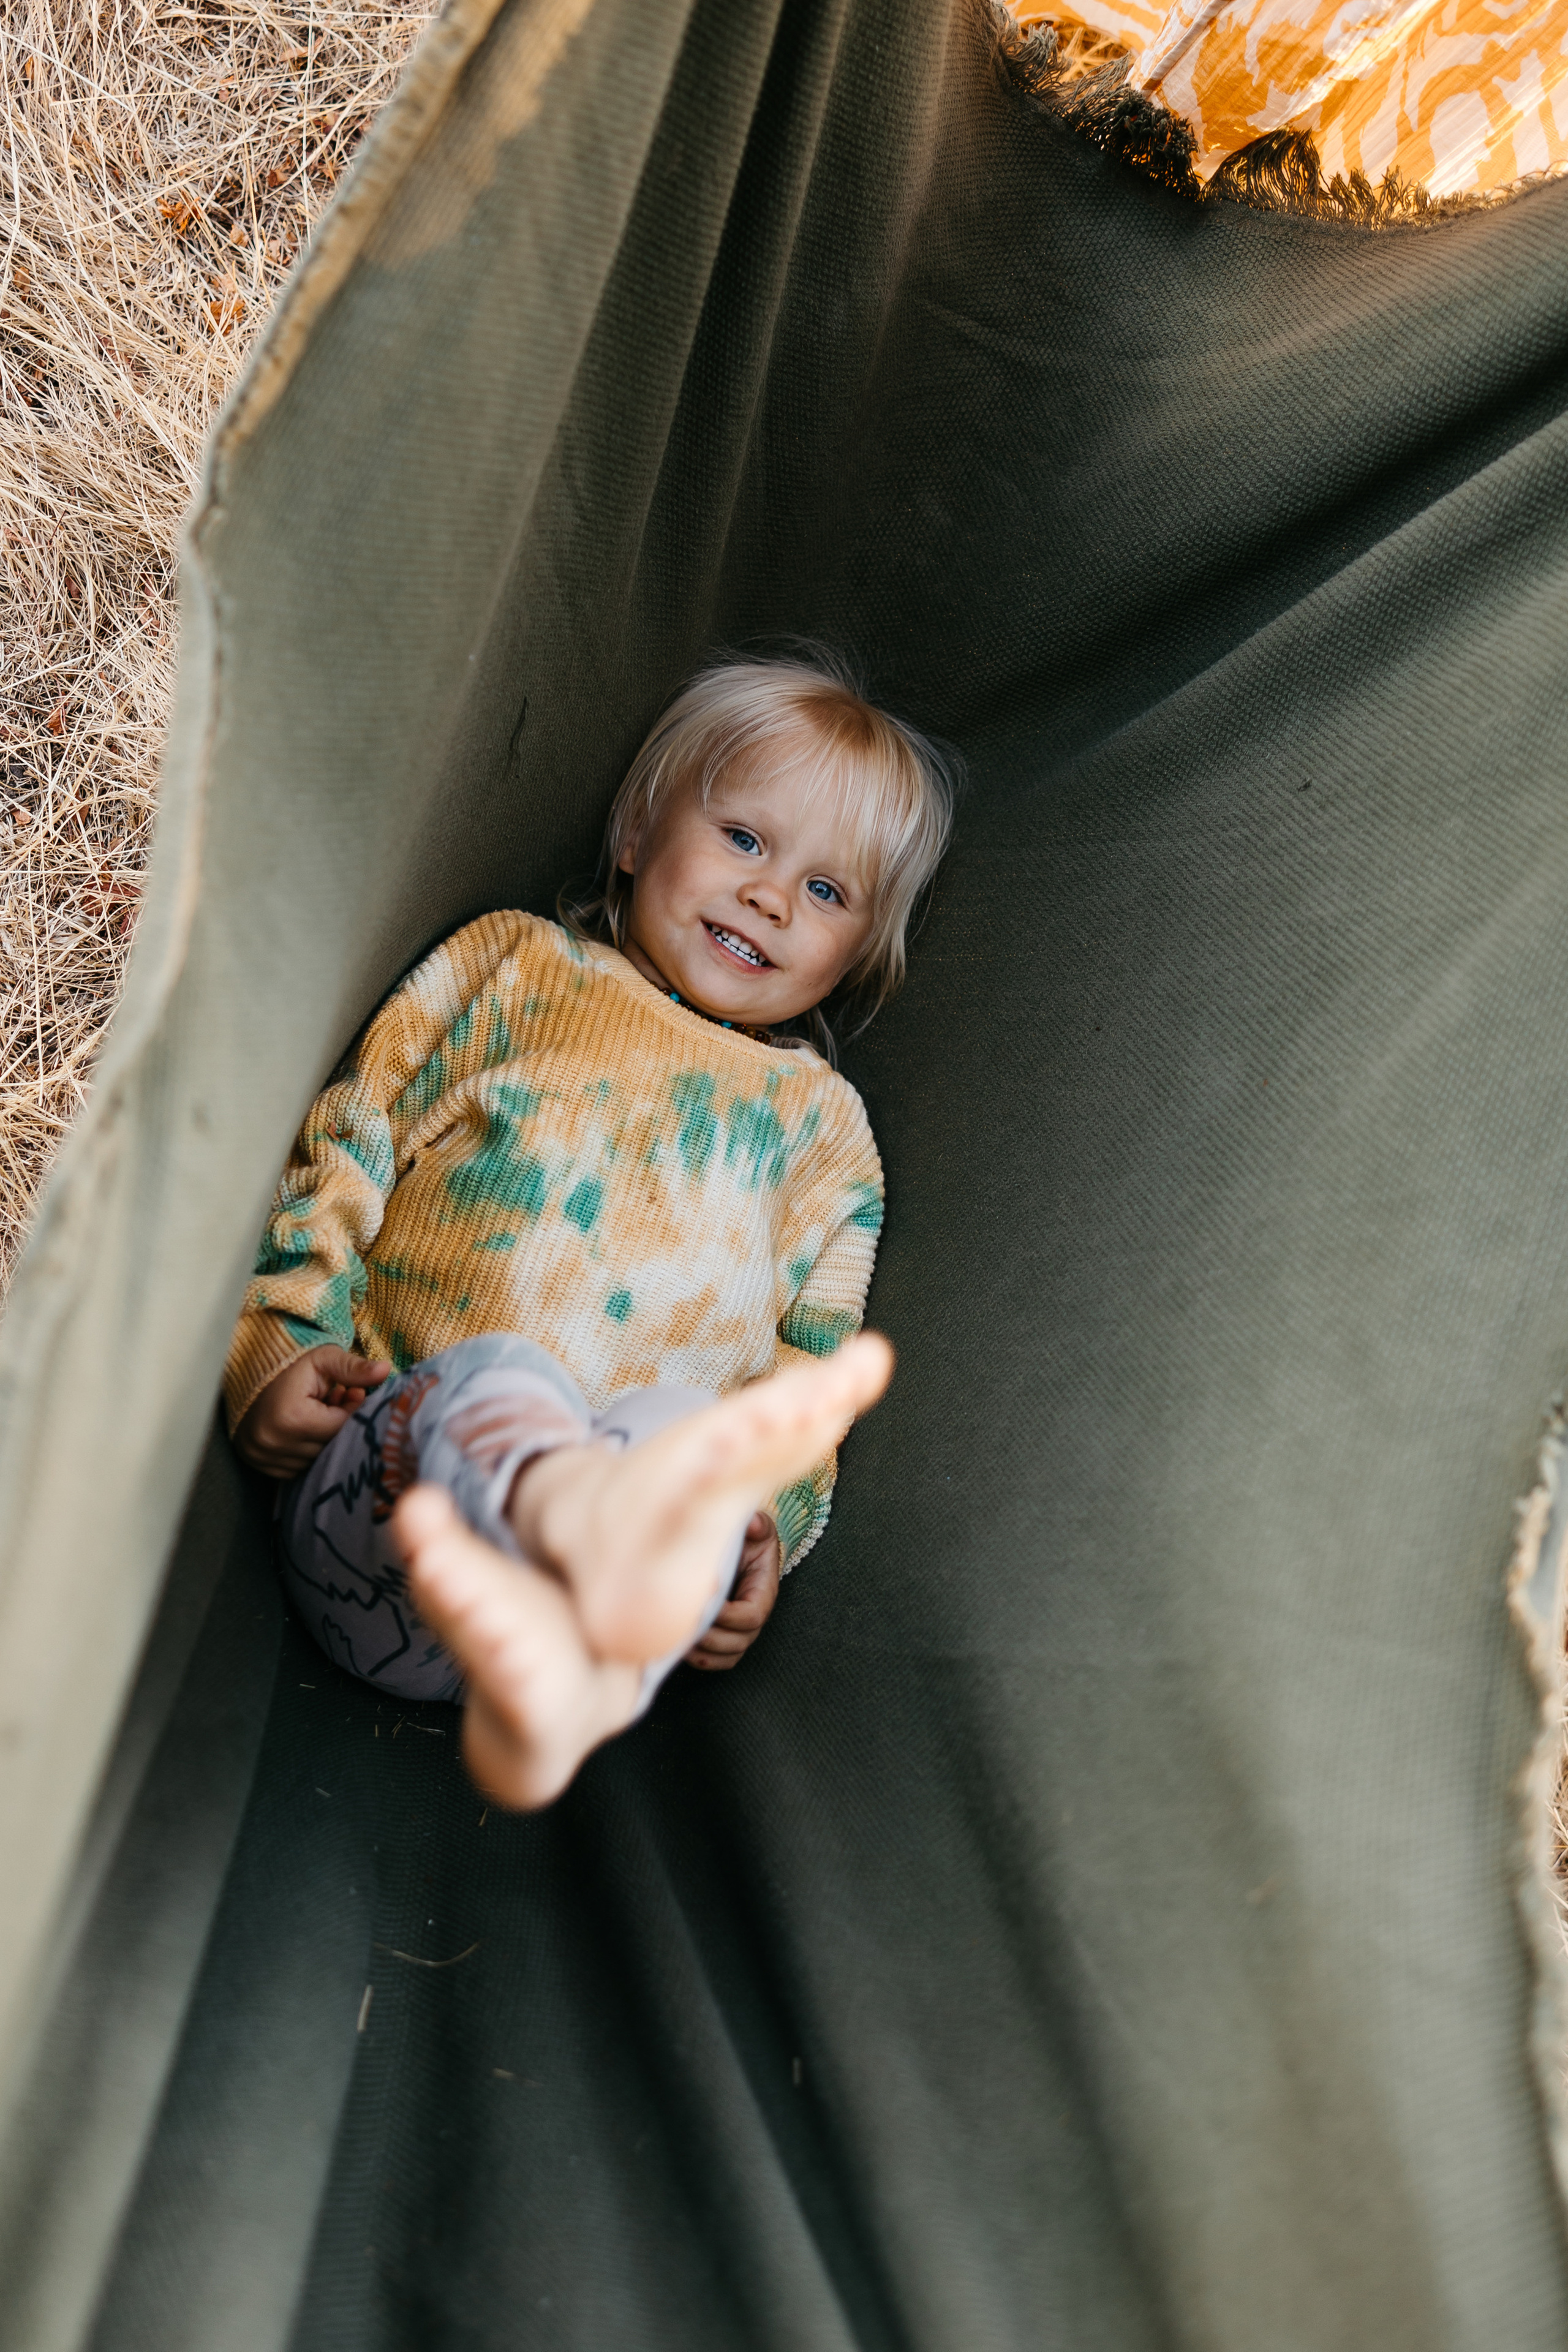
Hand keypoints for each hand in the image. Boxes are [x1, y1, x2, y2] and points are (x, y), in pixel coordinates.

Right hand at [234, 1345, 390, 1477]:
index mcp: (292, 1417)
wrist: (247, 1373)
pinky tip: (302, 1429)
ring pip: (314, 1459)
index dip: (350, 1411)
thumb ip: (354, 1369)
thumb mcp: (324, 1360)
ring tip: (317, 1413)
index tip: (348, 1394)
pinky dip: (304, 1451)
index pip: (340, 1427)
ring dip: (322, 1440)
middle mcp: (275, 1442)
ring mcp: (263, 1456)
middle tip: (333, 1401)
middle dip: (337, 1426)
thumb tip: (386, 1370)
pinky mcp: (257, 1464)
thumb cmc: (291, 1365)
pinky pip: (295, 1468)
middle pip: (328, 1446)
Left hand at [685, 1511, 781, 1670]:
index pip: (752, 1616)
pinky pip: (715, 1661)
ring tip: (679, 1634)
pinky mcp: (723, 1638)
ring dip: (701, 1650)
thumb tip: (751, 1524)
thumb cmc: (746, 1539)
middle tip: (685, 1621)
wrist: (737, 1550)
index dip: (728, 1616)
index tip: (705, 1600)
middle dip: (710, 1636)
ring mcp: (739, 1632)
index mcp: (763, 1593)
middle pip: (739, 1642)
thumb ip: (757, 1525)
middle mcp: (753, 1617)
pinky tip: (678, 1642)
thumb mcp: (755, 1528)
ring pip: (726, 1656)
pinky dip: (698, 1658)